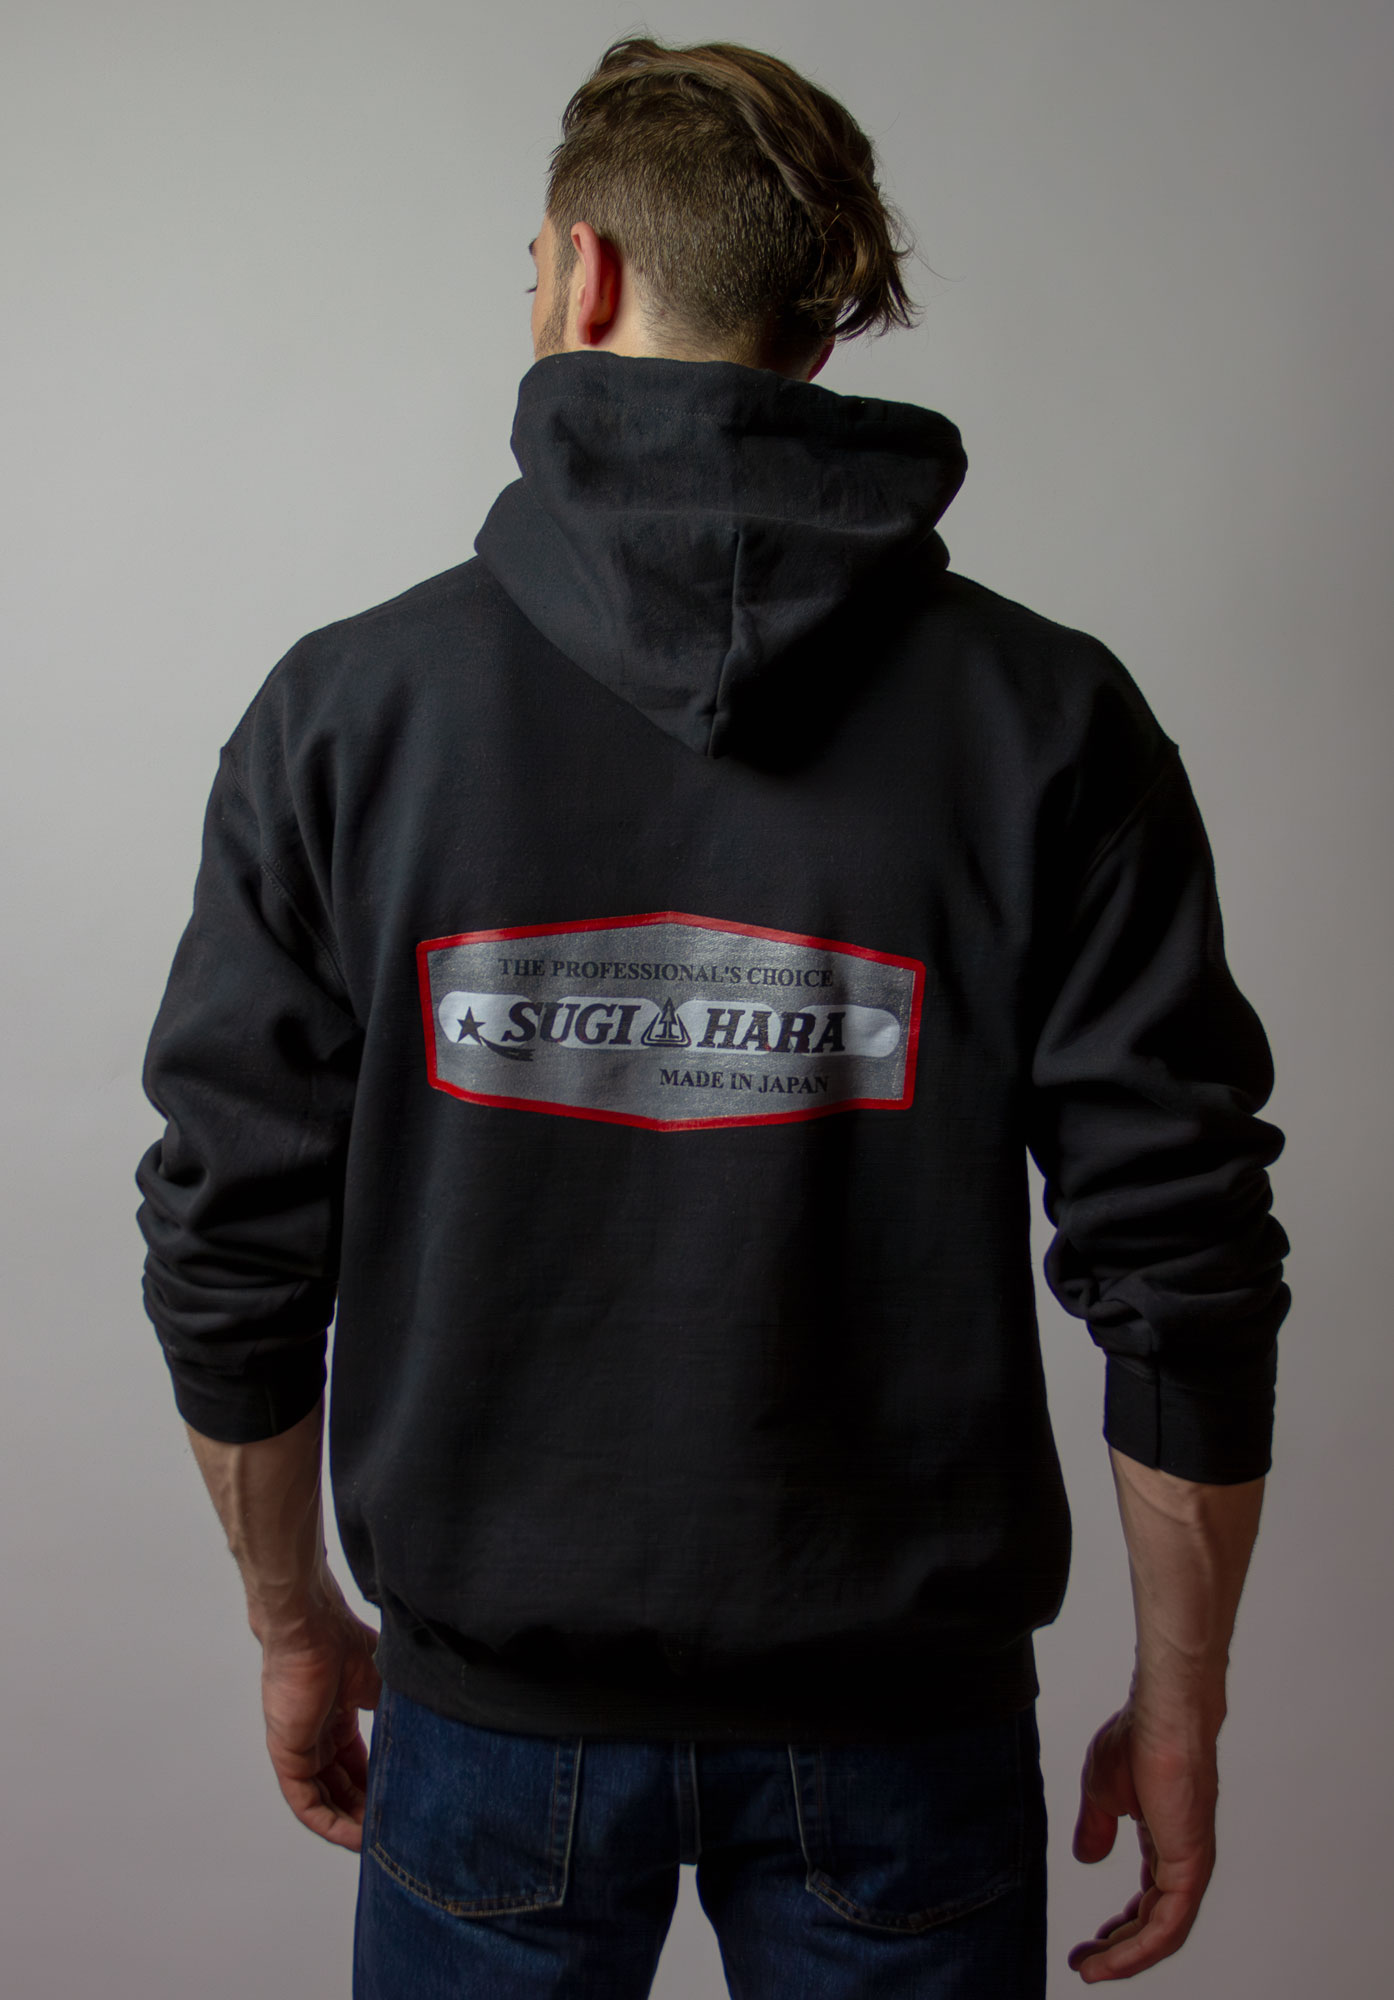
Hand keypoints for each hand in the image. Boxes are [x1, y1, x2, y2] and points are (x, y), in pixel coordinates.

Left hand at [257, 1580, 381, 1850]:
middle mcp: (318, 1736)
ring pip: (325, 1800)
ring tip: (378, 1843)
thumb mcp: (384, 1686)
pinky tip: (354, 1836)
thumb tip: (434, 1734)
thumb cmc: (346, 1642)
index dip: (378, 1786)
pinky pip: (306, 1802)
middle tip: (394, 1832)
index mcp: (339, 1717)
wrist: (313, 1627)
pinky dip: (329, 1823)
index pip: (359, 1764)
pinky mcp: (287, 1755)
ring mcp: (301, 1747)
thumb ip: (398, 1714)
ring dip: (349, 1824)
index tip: (401, 1805)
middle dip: (367, 1811)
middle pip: (342, 1787)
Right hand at [1067, 1700, 1218, 1981]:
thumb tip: (1088, 1858)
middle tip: (1086, 1964)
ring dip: (1125, 1957)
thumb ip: (1097, 1828)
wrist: (1162, 1714)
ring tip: (1091, 1969)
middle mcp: (1182, 1860)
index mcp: (1163, 1841)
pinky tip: (1111, 1957)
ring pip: (1162, 1933)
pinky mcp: (1191, 1868)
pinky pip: (1167, 1926)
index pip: (1147, 1901)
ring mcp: (1190, 1866)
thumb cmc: (1137, 1737)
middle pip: (1154, 1924)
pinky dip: (1138, 1948)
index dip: (1118, 1928)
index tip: (1087, 1946)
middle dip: (1118, 1949)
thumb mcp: (1102, 1792)